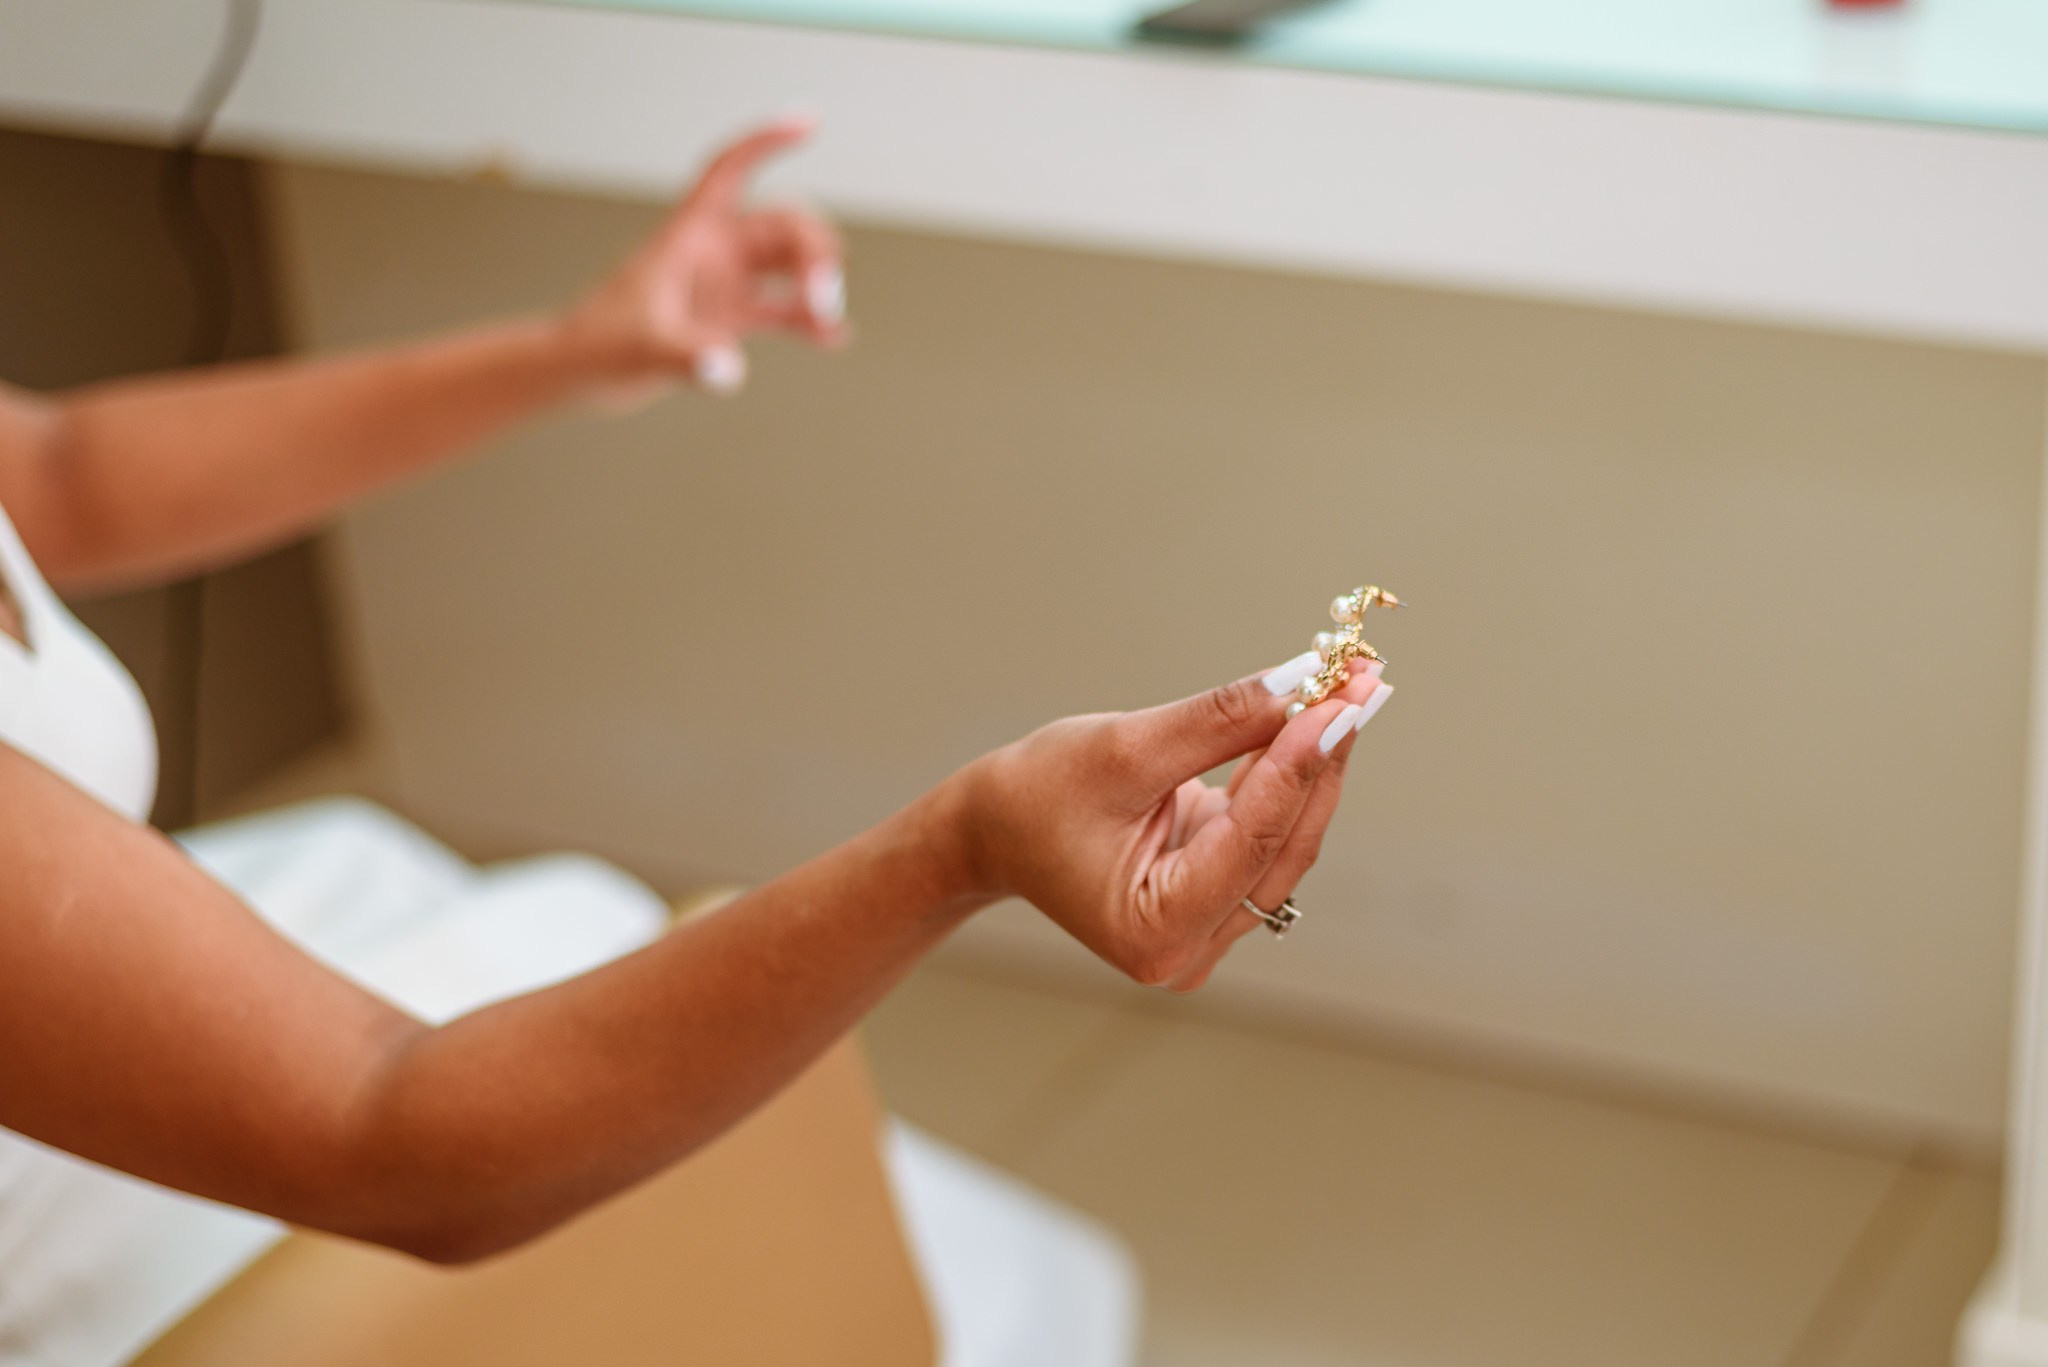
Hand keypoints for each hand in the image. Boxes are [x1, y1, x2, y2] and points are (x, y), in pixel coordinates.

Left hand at [560, 117, 846, 397]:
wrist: (581, 373)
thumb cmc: (599, 346)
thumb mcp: (643, 348)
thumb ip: (688, 358)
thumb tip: (726, 370)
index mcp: (688, 233)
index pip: (730, 170)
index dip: (767, 143)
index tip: (809, 126)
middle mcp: (712, 251)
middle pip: (779, 226)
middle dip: (811, 251)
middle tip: (822, 296)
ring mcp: (724, 284)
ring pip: (788, 266)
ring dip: (815, 286)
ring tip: (828, 320)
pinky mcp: (728, 319)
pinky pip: (782, 311)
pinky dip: (808, 323)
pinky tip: (833, 340)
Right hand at [958, 661, 1390, 992]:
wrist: (991, 829)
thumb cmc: (1034, 796)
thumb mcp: (1123, 750)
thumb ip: (1219, 723)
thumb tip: (1300, 684)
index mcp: (1157, 932)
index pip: (1251, 838)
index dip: (1300, 762)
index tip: (1340, 696)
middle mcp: (1191, 949)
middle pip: (1283, 846)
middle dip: (1321, 759)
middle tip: (1363, 683)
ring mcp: (1206, 930)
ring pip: (1285, 841)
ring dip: (1316, 765)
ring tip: (1352, 691)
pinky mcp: (1215, 899)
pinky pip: (1269, 836)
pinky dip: (1289, 779)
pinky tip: (1319, 723)